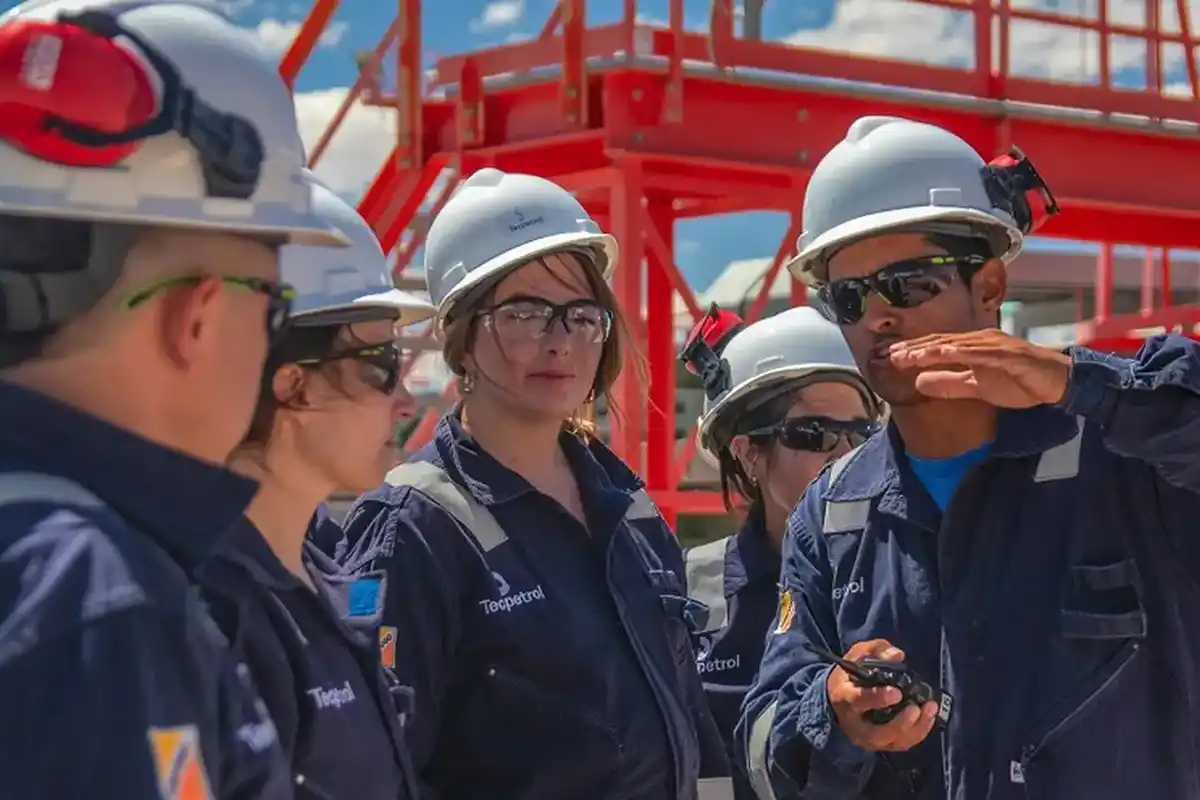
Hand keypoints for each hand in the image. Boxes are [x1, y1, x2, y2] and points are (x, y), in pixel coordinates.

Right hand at [826, 639, 938, 751]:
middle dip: (900, 723)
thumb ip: (876, 651)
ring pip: (892, 742)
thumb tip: (897, 655)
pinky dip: (918, 733)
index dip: (878, 698)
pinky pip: (901, 745)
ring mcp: (867, 738)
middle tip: (916, 708)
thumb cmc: (850, 675)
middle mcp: (854, 724)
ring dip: (915, 729)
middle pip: (877, 733)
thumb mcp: (858, 655)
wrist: (838, 699)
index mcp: (844, 697)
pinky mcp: (880, 744)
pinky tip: (929, 717)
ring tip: (930, 709)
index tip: (897, 693)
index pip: (858, 700)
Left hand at [888, 330, 1071, 407]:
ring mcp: (994, 345)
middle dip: (915, 348)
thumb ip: (950, 384)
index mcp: (971, 347)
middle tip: (890, 355)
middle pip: (941, 343)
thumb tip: (919, 384)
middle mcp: (979, 340)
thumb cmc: (1018, 381)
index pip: (936, 348)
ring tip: (910, 355)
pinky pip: (982, 353)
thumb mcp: (977, 387)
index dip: (913, 352)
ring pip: (957, 345)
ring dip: (932, 349)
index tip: (890, 358)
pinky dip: (963, 353)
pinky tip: (946, 354)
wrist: (1056, 383)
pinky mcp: (1009, 354)